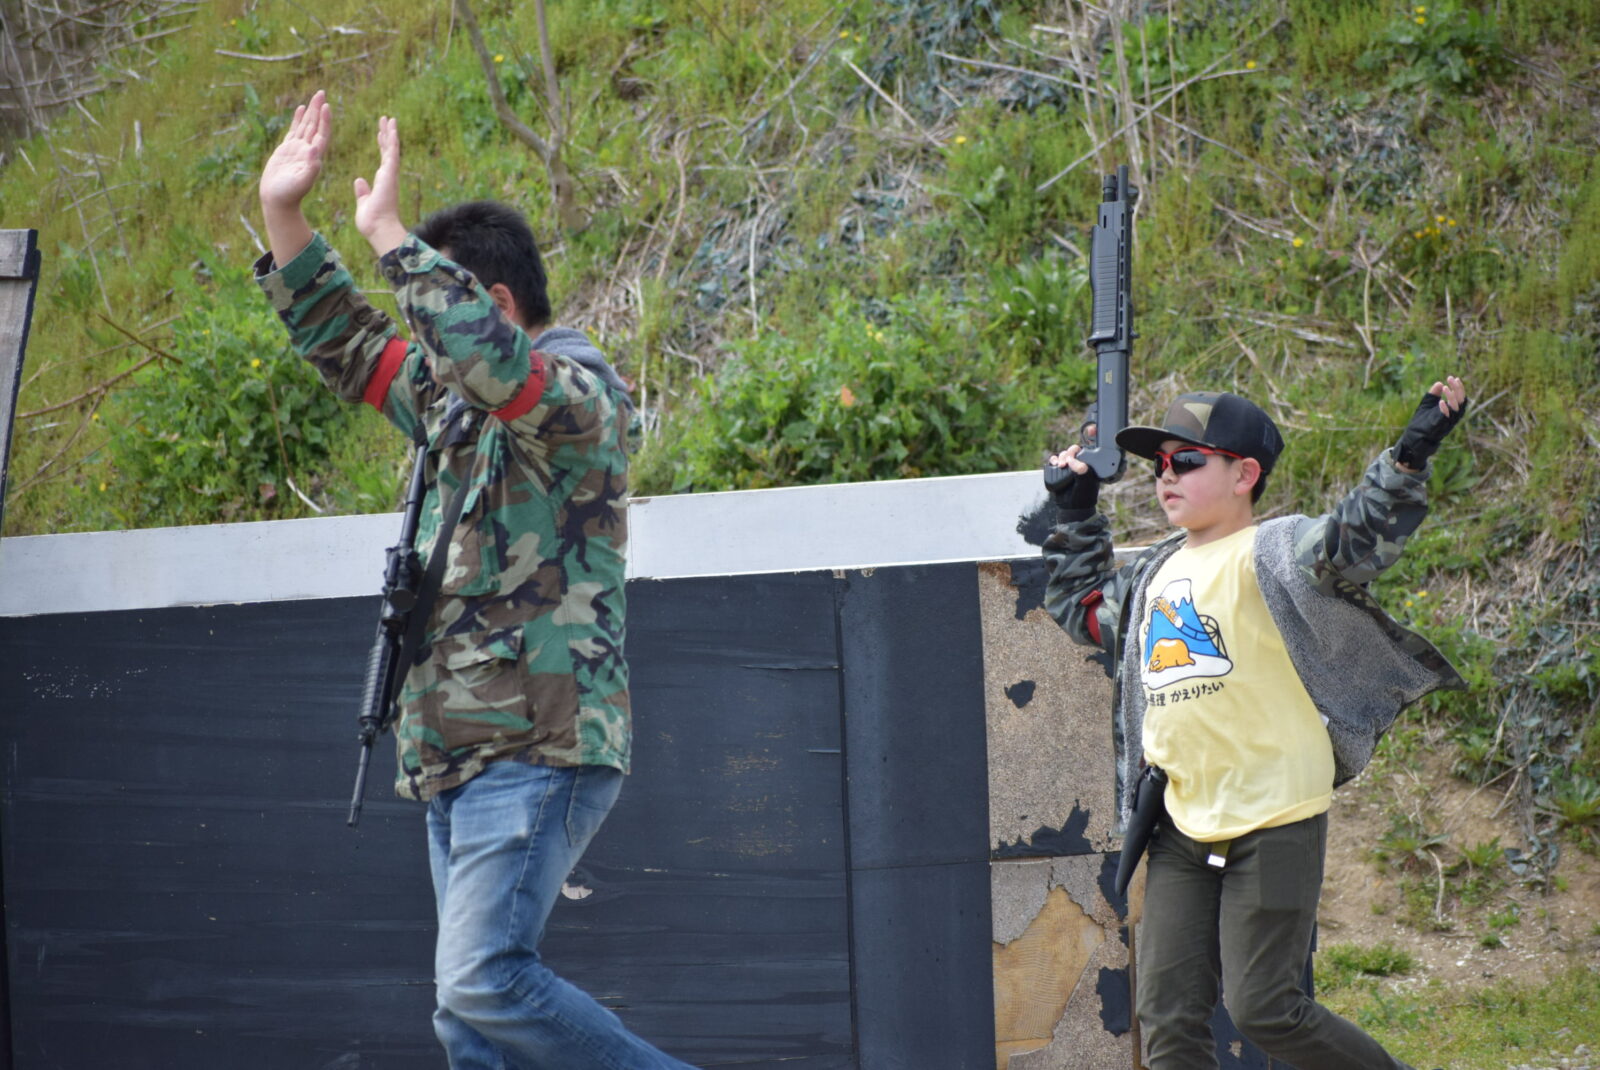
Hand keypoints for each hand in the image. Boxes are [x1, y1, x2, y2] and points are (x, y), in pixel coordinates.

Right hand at [259, 90, 329, 214]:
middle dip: (319, 109)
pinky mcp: (287, 150)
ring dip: (311, 111)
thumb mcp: (302, 182)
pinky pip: (294, 130)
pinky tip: (301, 109)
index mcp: (314, 157)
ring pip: (306, 126)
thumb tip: (315, 149)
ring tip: (315, 96)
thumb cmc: (289, 194)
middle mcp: (308, 151)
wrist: (278, 201)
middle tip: (322, 92)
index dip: (325, 120)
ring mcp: (297, 149)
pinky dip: (298, 119)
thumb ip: (310, 167)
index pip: (322, 134)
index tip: (327, 106)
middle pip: (315, 126)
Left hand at [353, 115, 408, 255]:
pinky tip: (392, 127)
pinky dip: (392, 139)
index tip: (381, 133)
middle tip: (387, 120)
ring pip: (391, 148)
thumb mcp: (364, 202)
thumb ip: (363, 191)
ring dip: (391, 133)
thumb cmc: (372, 221)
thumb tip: (358, 181)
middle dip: (387, 134)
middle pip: (388, 150)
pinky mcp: (390, 174)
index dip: (382, 145)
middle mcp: (388, 175)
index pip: (383, 159)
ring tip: (389, 118)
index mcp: (382, 181)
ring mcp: (390, 174)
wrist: (379, 228)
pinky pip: (391, 152)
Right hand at [1044, 443, 1099, 514]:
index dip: (1076, 452)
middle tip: (1063, 464)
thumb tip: (1072, 461)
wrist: (1072, 509)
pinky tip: (1053, 464)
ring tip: (1059, 465)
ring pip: (1062, 456)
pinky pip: (1054, 462)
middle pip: (1071, 452)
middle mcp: (1078, 465)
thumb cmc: (1083, 497)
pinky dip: (1052, 461)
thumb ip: (1081, 471)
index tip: (1072, 458)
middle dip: (1066, 455)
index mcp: (1089, 465)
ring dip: (1059, 458)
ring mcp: (1069, 469)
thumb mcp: (1085, 484)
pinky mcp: (1059, 473)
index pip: (1083, 451)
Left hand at [1395, 375, 1467, 470]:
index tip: (1453, 378)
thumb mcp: (1426, 405)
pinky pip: (1445, 419)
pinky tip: (1440, 401)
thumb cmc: (1421, 423)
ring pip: (1456, 410)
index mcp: (1451, 412)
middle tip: (1451, 379)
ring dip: (1451, 398)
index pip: (1461, 398)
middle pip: (1462, 402)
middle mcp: (1452, 418)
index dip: (1459, 388)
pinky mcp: (1439, 428)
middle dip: (1458, 389)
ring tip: (1445, 387)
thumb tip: (1439, 383)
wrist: (1413, 440)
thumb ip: (1432, 395)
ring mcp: (1446, 423)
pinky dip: (1444, 410)